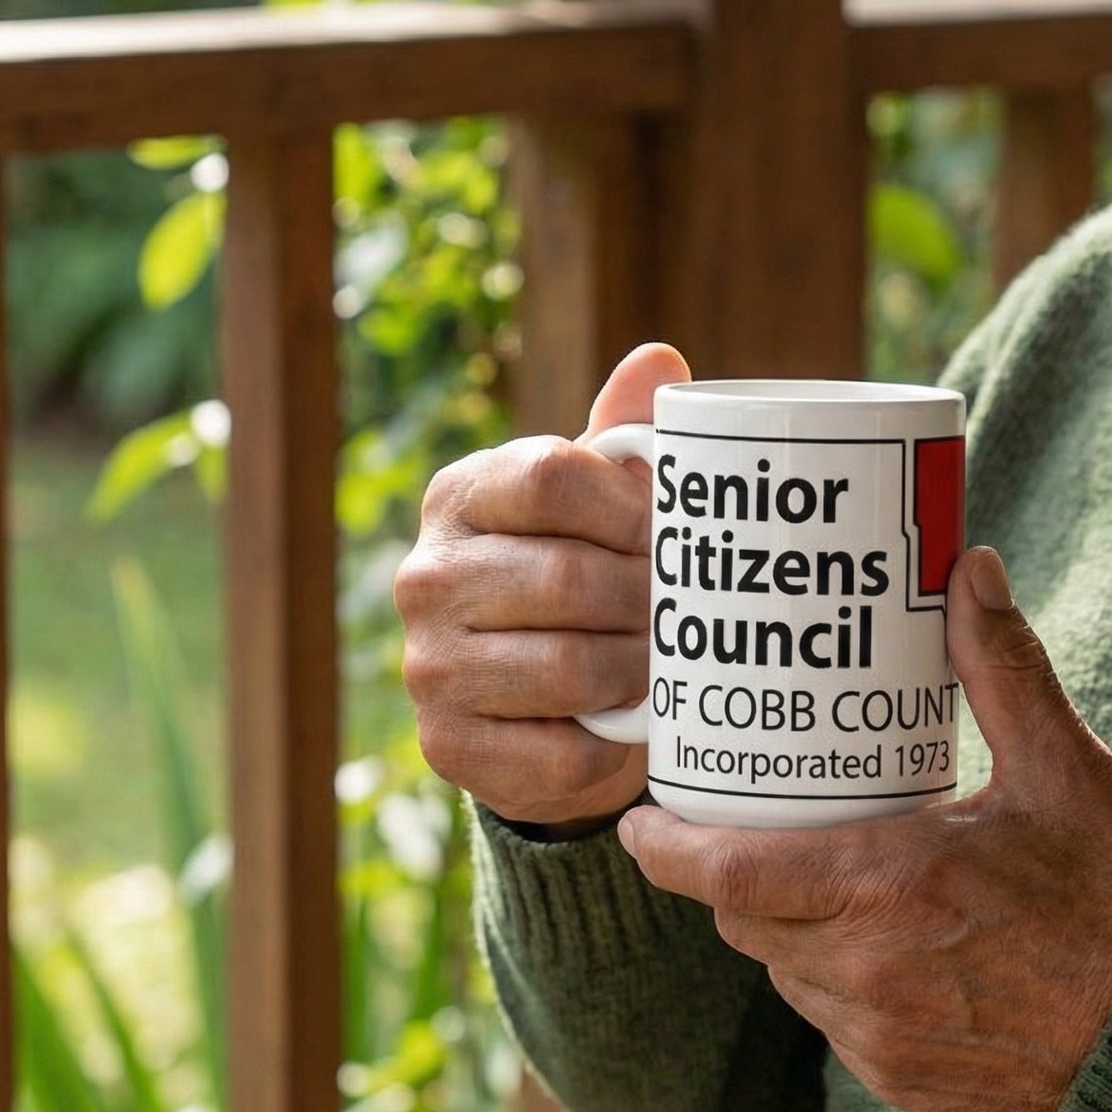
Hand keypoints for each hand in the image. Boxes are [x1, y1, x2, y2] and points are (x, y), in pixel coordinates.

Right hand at [395, 341, 687, 830]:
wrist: (541, 702)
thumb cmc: (582, 572)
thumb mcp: (602, 503)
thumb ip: (627, 435)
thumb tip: (659, 360)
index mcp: (462, 495)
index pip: (551, 477)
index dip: (630, 508)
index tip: (668, 535)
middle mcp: (426, 575)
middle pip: (568, 577)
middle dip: (646, 599)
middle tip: (686, 613)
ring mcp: (429, 666)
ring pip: (568, 667)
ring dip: (636, 671)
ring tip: (663, 663)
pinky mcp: (449, 748)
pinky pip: (561, 752)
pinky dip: (609, 746)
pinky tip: (622, 724)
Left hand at [618, 547, 1111, 1111]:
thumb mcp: (1065, 769)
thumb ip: (1003, 667)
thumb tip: (968, 568)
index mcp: (887, 885)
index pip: (726, 875)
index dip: (666, 850)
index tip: (638, 820)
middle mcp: (864, 968)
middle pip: (742, 920)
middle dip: (726, 874)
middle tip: (736, 822)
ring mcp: (878, 1035)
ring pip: (781, 972)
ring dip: (779, 925)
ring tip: (810, 871)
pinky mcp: (900, 1080)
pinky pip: (829, 1021)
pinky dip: (829, 976)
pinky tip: (874, 941)